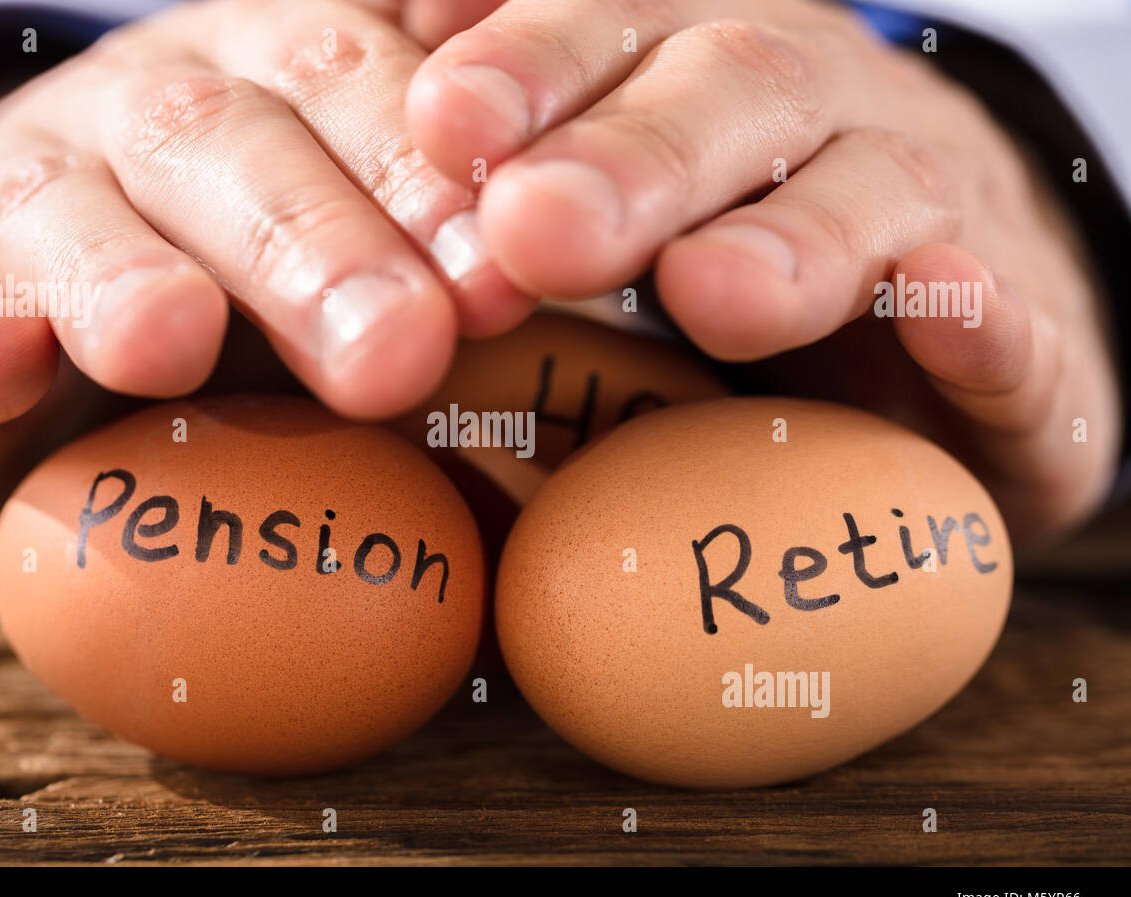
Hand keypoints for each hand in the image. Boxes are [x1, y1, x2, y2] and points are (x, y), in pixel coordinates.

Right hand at [0, 0, 528, 502]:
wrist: (57, 341)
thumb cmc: (256, 296)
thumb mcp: (365, 244)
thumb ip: (445, 233)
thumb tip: (541, 254)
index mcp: (270, 78)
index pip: (354, 79)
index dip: (426, 173)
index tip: (504, 277)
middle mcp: (142, 116)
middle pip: (222, 140)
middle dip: (312, 242)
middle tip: (395, 349)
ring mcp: (17, 202)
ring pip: (60, 213)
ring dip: (122, 278)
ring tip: (170, 342)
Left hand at [404, 0, 1121, 541]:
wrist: (955, 312)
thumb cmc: (750, 243)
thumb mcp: (639, 183)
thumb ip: (536, 149)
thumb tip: (409, 85)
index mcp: (710, 71)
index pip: (625, 26)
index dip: (536, 63)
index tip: (443, 120)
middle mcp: (823, 114)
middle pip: (739, 95)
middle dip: (635, 158)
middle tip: (536, 229)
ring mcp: (936, 210)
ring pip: (875, 196)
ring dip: (794, 243)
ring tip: (711, 297)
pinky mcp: (1023, 330)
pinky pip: (1014, 319)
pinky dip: (984, 320)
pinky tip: (948, 312)